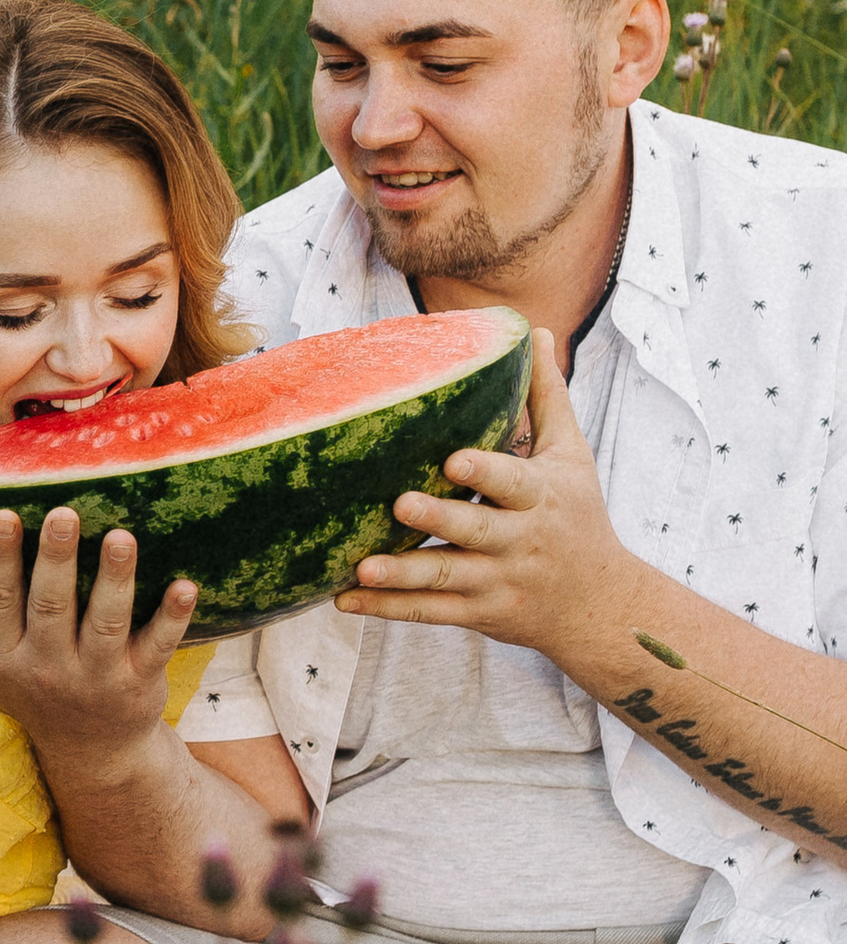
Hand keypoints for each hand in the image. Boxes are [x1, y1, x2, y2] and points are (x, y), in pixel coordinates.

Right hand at [0, 504, 199, 770]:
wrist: (89, 751)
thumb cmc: (25, 683)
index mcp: (1, 654)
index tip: (3, 514)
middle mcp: (46, 667)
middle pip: (51, 607)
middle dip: (56, 560)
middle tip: (64, 514)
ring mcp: (96, 676)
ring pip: (105, 623)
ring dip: (115, 579)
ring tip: (122, 536)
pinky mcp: (139, 682)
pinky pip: (158, 647)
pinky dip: (172, 618)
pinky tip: (185, 586)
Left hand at [334, 329, 626, 661]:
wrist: (600, 605)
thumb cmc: (578, 516)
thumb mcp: (572, 457)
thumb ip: (547, 398)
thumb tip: (535, 331)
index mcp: (541, 498)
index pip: (513, 484)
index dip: (486, 474)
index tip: (454, 461)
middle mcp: (520, 542)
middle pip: (475, 531)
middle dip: (440, 520)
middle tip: (399, 503)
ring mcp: (498, 581)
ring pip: (446, 578)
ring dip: (401, 575)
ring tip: (360, 567)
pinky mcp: (479, 612)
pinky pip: (430, 612)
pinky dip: (387, 608)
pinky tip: (344, 599)